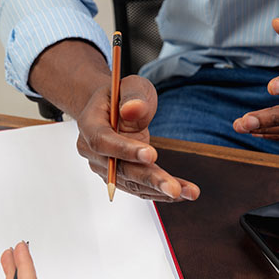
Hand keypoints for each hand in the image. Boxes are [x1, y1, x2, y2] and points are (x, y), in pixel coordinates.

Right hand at [76, 75, 199, 201]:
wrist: (113, 110)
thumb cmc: (122, 96)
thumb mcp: (131, 86)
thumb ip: (133, 96)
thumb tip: (133, 109)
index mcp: (89, 124)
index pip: (103, 141)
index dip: (125, 150)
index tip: (151, 154)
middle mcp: (92, 151)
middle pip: (119, 170)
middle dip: (149, 179)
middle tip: (173, 188)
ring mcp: (105, 168)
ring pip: (133, 183)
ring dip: (161, 190)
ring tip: (189, 192)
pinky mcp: (120, 177)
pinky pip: (140, 187)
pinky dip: (161, 191)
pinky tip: (183, 192)